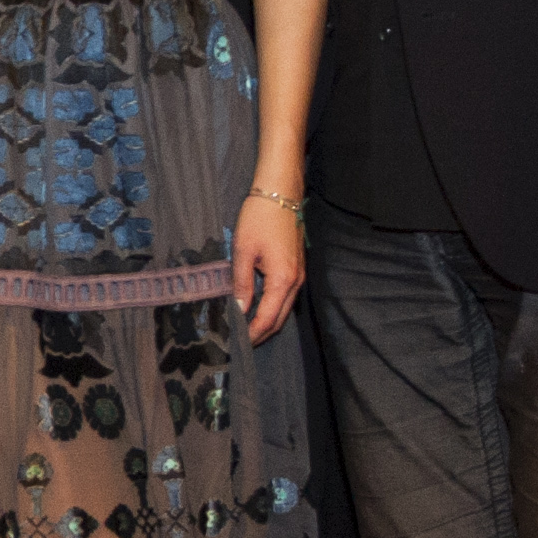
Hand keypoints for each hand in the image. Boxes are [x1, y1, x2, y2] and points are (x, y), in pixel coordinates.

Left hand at [232, 188, 306, 341]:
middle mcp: (296, 282)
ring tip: (246, 330)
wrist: (280, 193)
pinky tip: (257, 308)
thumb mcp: (243, 250)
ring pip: (284, 310)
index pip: (268, 319)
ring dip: (267, 322)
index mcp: (283, 280)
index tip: (237, 344)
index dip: (252, 334)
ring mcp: (299, 276)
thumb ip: (241, 283)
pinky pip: (286, 297)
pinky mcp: (297, 269)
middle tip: (240, 343)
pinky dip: (273, 308)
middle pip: (280, 320)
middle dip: (261, 334)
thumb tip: (239, 311)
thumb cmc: (259, 218)